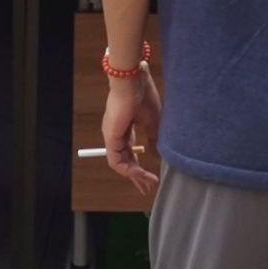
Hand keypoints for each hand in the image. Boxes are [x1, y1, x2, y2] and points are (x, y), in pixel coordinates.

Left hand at [101, 71, 162, 197]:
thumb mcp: (154, 121)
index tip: (152, 178)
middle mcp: (116, 134)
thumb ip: (154, 139)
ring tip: (147, 183)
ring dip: (134, 175)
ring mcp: (112, 136)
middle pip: (125, 161)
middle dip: (137, 175)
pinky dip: (129, 169)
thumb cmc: (143, 95)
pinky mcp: (110, 137)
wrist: (133, 80)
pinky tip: (140, 174)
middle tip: (147, 188)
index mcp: (126, 129)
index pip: (131, 153)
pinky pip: (116, 160)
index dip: (140, 166)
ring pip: (121, 163)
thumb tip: (157, 155)